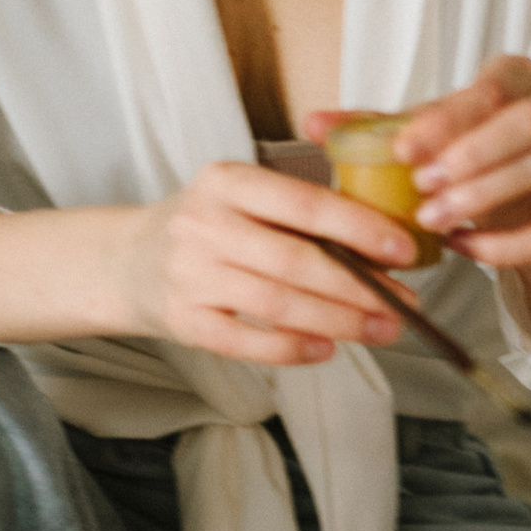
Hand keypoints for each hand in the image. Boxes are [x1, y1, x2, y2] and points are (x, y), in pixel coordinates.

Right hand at [0, 169, 413, 368]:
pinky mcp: (182, 320)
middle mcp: (205, 224)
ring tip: (381, 330)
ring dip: (339, 322)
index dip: (361, 229)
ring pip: (278, 304)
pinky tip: (326, 350)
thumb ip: (300, 210)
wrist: (125, 260)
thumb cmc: (205, 227)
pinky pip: (246, 342)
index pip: (305, 205)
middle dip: (361, 288)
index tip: (405, 249)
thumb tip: (384, 242)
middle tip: (404, 305)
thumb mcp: (241, 197)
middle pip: (297, 262)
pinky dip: (291, 349)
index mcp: (227, 181)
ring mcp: (190, 275)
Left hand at [345, 57, 530, 340]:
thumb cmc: (473, 151)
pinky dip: (500, 246)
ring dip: (481, 197)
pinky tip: (461, 247)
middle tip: (422, 185)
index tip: (404, 149)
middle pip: (530, 121)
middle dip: (474, 153)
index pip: (492, 86)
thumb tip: (314, 123)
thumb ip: (374, 126)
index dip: (449, 118)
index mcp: (514, 82)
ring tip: (432, 219)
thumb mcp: (428, 131)